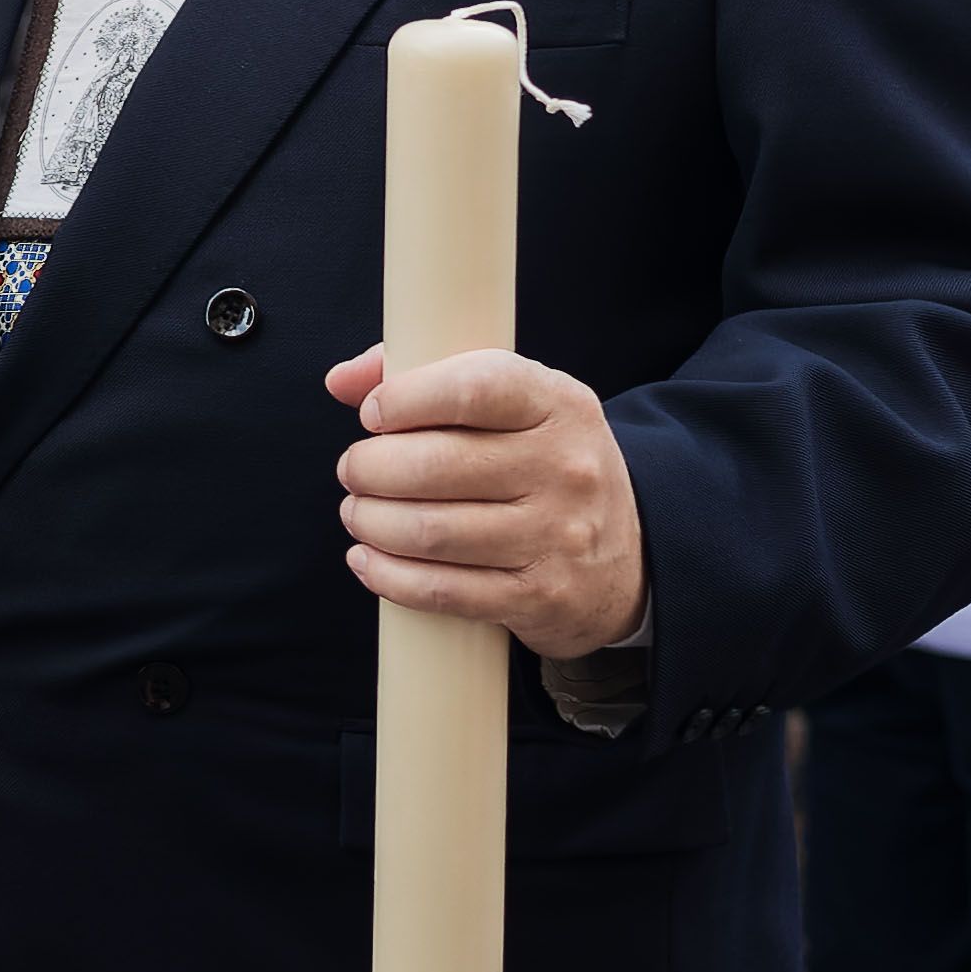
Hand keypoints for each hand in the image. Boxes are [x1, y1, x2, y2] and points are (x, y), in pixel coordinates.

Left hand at [322, 345, 652, 659]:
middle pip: (435, 465)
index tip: (372, 414)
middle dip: (369, 468)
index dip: (406, 398)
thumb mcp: (515, 406)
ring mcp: (556, 536)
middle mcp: (564, 467)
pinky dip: (388, 576)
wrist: (628, 557)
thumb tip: (342, 380)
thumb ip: (429, 376)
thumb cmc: (542, 466)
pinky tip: (367, 560)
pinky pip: (442, 590)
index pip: (474, 387)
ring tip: (358, 513)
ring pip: (430, 531)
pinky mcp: (540, 596)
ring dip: (370, 522)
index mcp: (558, 404)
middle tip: (353, 470)